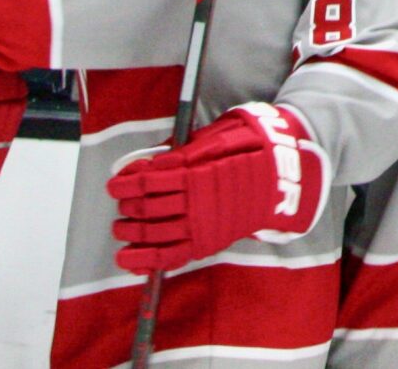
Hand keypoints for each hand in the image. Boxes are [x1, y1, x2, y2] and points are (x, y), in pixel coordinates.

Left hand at [108, 103, 325, 272]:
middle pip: (150, 207)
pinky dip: (146, 260)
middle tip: (122, 204)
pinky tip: (128, 260)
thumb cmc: (249, 151)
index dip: (128, 183)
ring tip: (121, 228)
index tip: (114, 183)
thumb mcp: (220, 136)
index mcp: (200, 172)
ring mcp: (202, 226)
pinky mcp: (206, 244)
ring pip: (155, 233)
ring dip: (131, 232)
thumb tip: (148, 162)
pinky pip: (171, 257)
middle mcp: (198, 202)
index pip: (152, 180)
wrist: (283, 180)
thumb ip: (183, 150)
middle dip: (129, 207)